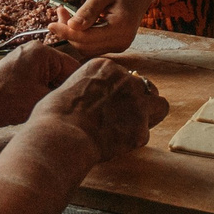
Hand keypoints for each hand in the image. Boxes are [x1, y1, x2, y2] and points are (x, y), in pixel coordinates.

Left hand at [0, 39, 78, 130]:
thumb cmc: (3, 101)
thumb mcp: (41, 99)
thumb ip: (65, 95)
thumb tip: (83, 97)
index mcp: (42, 52)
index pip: (74, 67)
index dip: (80, 87)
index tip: (88, 105)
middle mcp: (34, 53)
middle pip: (62, 74)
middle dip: (64, 92)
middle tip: (70, 111)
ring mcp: (24, 64)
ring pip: (51, 82)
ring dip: (52, 96)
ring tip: (55, 111)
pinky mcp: (17, 76)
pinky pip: (39, 85)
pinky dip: (41, 97)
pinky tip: (43, 110)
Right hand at [30, 56, 169, 164]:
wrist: (62, 135)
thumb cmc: (54, 116)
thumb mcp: (67, 88)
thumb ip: (86, 89)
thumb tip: (86, 99)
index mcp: (105, 67)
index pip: (123, 76)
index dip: (118, 92)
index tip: (109, 104)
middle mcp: (125, 80)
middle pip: (143, 87)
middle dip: (137, 100)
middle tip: (125, 116)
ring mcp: (137, 103)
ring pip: (159, 105)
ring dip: (149, 115)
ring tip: (132, 129)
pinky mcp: (141, 128)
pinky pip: (146, 133)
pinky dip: (134, 140)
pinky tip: (118, 146)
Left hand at [53, 0, 157, 56]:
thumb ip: (87, 10)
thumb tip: (71, 27)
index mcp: (120, 27)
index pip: (85, 38)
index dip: (65, 32)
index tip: (49, 24)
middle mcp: (122, 41)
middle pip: (85, 46)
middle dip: (68, 32)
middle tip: (60, 12)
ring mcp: (121, 45)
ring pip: (87, 48)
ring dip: (74, 34)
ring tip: (66, 14)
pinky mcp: (118, 45)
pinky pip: (93, 45)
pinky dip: (82, 35)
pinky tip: (78, 21)